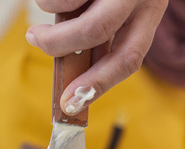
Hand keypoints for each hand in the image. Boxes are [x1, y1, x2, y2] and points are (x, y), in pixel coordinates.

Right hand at [26, 0, 168, 114]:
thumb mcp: (121, 9)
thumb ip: (101, 38)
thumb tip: (71, 76)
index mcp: (150, 12)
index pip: (128, 57)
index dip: (97, 84)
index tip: (69, 103)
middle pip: (95, 30)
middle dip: (58, 44)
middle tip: (35, 40)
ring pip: (68, 4)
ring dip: (50, 7)